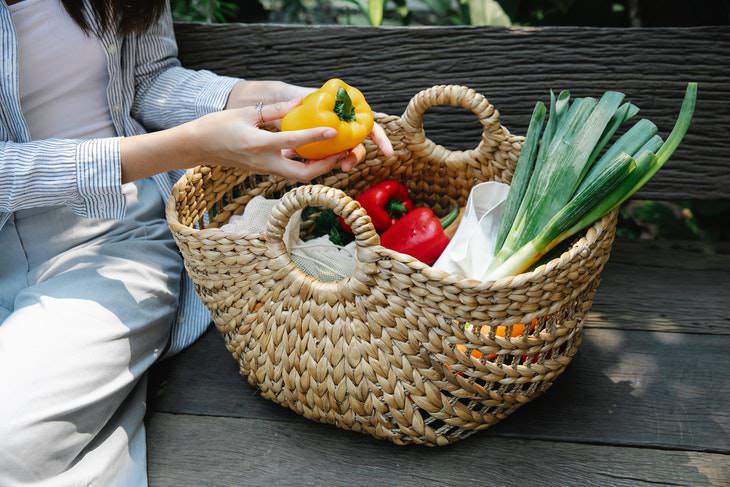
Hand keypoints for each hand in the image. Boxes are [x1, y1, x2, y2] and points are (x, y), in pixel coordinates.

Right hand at [226, 80, 394, 166]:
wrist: (198, 147)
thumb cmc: (218, 126)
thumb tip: (301, 102)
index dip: (315, 136)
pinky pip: (290, 171)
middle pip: (302, 174)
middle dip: (325, 167)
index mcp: (258, 144)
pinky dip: (305, 164)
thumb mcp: (246, 112)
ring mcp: (264, 169)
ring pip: (298, 175)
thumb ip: (275, 109)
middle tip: (342, 152)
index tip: (334, 131)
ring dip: (318, 167)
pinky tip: (316, 152)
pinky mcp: (264, 170)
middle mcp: (264, 162)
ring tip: (335, 152)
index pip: (292, 142)